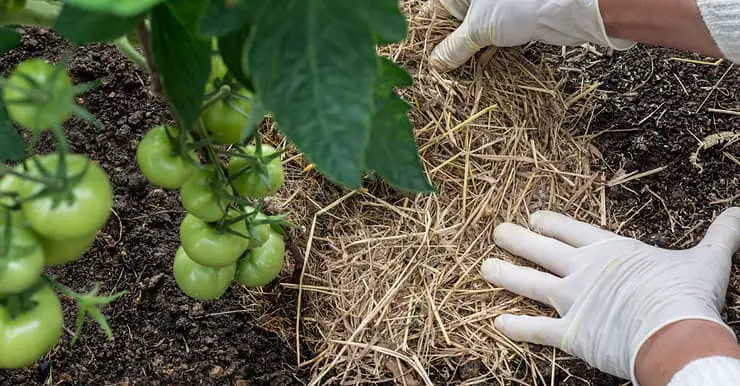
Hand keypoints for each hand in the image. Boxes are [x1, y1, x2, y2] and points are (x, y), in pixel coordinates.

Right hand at [430, 0, 633, 70]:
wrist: (564, 9)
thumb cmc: (518, 6)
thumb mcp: (477, 29)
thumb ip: (454, 47)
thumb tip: (436, 62)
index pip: (437, 9)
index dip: (429, 33)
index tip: (425, 56)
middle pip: (455, 19)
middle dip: (448, 44)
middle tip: (440, 66)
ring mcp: (496, 4)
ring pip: (474, 27)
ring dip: (467, 48)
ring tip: (457, 69)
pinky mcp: (512, 15)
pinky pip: (492, 31)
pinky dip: (485, 47)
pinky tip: (480, 62)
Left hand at [482, 207, 739, 382]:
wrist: (676, 332)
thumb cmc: (687, 294)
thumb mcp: (707, 258)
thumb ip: (721, 234)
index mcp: (609, 250)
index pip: (572, 230)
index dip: (551, 222)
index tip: (534, 216)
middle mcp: (583, 271)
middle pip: (542, 251)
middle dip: (518, 240)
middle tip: (497, 232)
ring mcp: (572, 301)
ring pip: (529, 284)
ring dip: (505, 275)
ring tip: (484, 268)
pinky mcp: (570, 333)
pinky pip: (536, 330)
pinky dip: (516, 327)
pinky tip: (497, 323)